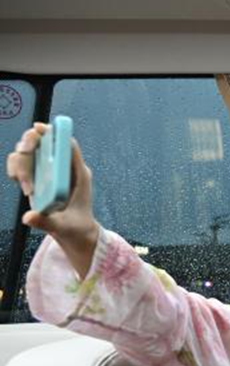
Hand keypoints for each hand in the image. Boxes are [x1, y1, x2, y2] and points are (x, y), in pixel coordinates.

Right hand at [7, 123, 98, 242]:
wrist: (76, 234)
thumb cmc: (76, 227)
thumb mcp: (63, 227)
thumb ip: (46, 221)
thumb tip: (28, 217)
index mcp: (77, 173)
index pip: (66, 143)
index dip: (52, 131)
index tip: (37, 130)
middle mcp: (62, 167)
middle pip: (42, 141)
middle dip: (27, 147)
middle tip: (23, 165)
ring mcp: (49, 170)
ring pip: (28, 152)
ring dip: (20, 165)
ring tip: (27, 189)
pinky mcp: (38, 176)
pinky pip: (22, 163)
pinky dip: (16, 170)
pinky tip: (23, 186)